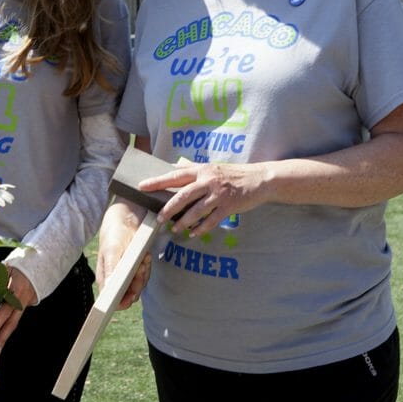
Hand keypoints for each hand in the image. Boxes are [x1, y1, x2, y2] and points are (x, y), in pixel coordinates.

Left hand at [0, 267, 36, 358]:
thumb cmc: (24, 264)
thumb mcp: (9, 266)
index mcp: (17, 292)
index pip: (4, 311)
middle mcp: (22, 301)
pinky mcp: (25, 305)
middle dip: (1, 340)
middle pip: (11, 324)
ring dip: (4, 338)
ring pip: (13, 324)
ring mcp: (25, 304)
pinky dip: (6, 329)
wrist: (44, 263)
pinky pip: (14, 318)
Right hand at [97, 202, 150, 309]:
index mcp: (106, 278)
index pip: (112, 299)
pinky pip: (145, 273)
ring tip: (143, 258)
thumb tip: (108, 291)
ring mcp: (128, 272)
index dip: (121, 302)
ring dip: (143, 273)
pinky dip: (147, 266)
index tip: (130, 297)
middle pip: (129, 293)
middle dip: (137, 283)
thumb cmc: (113, 234)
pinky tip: (145, 256)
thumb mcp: (110, 251)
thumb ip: (110, 271)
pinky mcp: (138, 266)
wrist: (126, 218)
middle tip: (140, 269)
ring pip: (139, 284)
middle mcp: (117, 278)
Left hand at [141, 162, 268, 237]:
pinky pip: (211, 220)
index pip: (175, 175)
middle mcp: (209, 181)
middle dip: (169, 208)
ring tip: (174, 228)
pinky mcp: (229, 206)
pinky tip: (193, 233)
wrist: (259, 179)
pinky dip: (201, 228)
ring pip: (196, 211)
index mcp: (202, 170)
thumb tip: (173, 168)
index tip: (143, 186)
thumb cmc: (233, 174)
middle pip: (183, 195)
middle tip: (159, 217)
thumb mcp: (213, 167)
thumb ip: (194, 170)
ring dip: (183, 222)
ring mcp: (219, 194)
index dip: (158, 181)